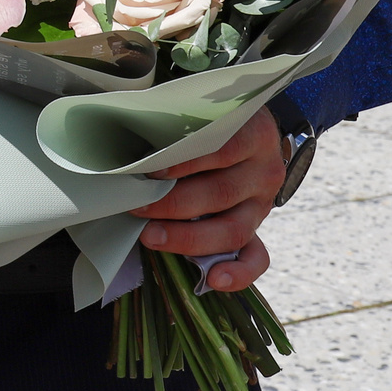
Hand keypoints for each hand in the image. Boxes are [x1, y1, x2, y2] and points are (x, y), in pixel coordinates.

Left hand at [130, 107, 284, 292]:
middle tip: (137, 206)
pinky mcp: (256, 228)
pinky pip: (256, 258)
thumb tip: (128, 120)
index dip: (185, 162)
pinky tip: (212, 280)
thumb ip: (178, 120)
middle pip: (221, 193)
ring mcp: (262, 204)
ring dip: (188, 238)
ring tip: (151, 237)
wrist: (247, 133)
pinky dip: (237, 273)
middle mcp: (263, 171)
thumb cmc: (209, 121)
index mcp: (254, 133)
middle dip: (174, 204)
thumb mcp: (202, 111)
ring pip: (232, 229)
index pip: (221, 149)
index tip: (150, 170)